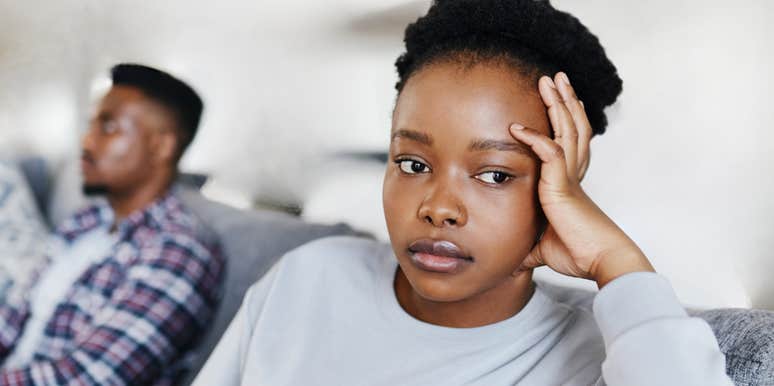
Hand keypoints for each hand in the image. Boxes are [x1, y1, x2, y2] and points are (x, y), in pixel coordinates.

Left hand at [511, 73, 653, 287]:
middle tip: (556, 78)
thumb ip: (528, 245)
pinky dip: (534, 137)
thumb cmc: (579, 255)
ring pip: (567, 130)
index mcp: (571, 184)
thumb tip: (512, 259)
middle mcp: (574, 175)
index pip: (571, 144)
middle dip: (564, 101)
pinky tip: (518, 128)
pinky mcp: (563, 185)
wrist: (601, 262)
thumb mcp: (543, 247)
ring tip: (550, 80)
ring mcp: (570, 177)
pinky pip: (549, 152)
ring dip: (558, 104)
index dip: (568, 121)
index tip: (562, 104)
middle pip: (573, 128)